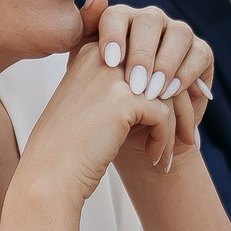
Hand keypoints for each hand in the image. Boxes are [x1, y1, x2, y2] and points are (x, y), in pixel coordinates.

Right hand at [16, 0, 214, 204]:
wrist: (49, 176)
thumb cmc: (68, 147)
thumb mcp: (89, 103)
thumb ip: (119, 86)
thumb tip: (166, 86)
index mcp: (90, 53)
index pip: (143, 59)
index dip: (160, 89)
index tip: (165, 118)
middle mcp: (100, 58)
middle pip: (159, 72)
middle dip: (175, 107)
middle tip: (181, 136)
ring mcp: (111, 77)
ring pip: (167, 93)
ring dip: (173, 127)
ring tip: (164, 153)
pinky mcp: (123, 101)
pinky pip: (164, 116)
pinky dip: (165, 140)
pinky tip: (155, 158)